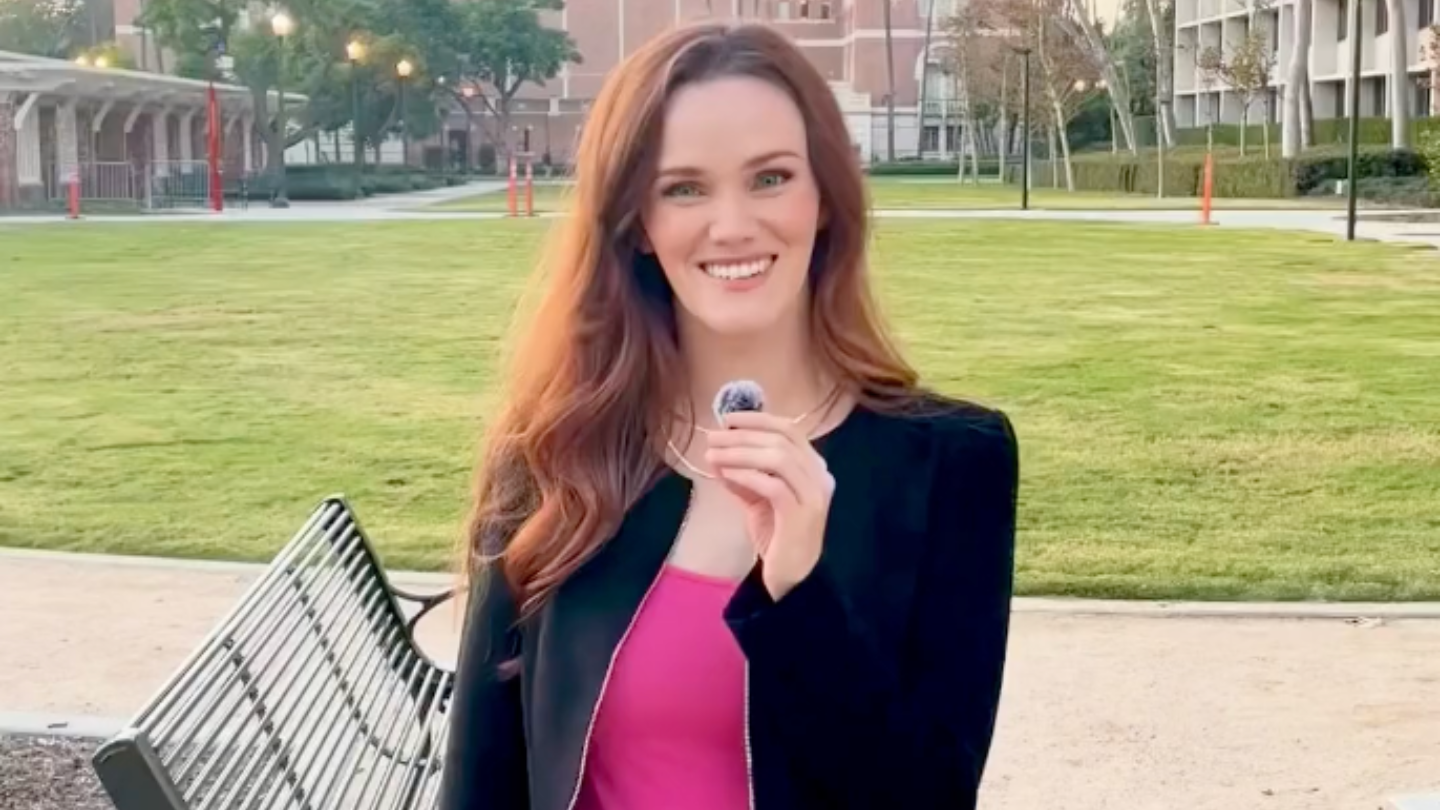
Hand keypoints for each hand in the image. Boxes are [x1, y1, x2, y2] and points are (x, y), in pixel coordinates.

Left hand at [703, 411, 835, 598]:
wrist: (791, 577)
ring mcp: (814, 496)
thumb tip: (717, 455)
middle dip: (742, 435)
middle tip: (712, 438)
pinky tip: (726, 474)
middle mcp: (820, 477)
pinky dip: (747, 475)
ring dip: (741, 452)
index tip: (727, 420)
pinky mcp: (801, 515)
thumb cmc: (776, 536)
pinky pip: (773, 485)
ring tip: (713, 455)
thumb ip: (742, 476)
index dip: (758, 419)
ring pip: (778, 458)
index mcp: (813, 467)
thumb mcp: (757, 499)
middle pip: (781, 440)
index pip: (789, 429)